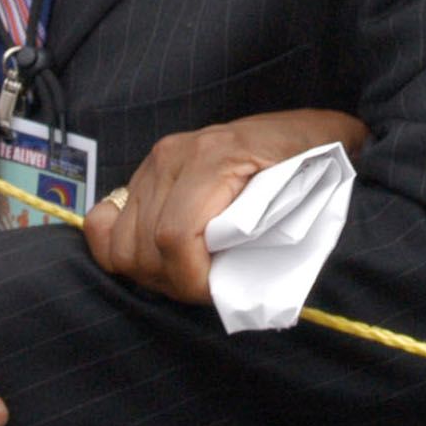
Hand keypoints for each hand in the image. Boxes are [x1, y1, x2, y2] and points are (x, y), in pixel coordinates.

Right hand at [83, 108, 367, 304]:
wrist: (308, 130)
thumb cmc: (319, 159)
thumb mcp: (317, 186)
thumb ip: (285, 225)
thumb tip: (252, 279)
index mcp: (216, 157)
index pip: (175, 236)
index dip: (190, 280)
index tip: (216, 295)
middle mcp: (175, 155)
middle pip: (144, 247)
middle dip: (174, 283)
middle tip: (210, 290)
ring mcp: (155, 163)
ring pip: (122, 242)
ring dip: (153, 273)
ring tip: (192, 276)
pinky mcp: (146, 173)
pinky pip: (106, 222)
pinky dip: (121, 250)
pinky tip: (157, 259)